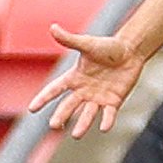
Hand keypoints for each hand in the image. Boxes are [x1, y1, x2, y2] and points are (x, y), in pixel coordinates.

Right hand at [27, 26, 148, 138]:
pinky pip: (109, 114)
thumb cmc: (108, 47)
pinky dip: (106, 121)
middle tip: (53, 125)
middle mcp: (83, 90)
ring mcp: (98, 97)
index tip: (32, 109)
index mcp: (74, 77)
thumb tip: (53, 27)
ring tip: (76, 135)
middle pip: (69, 105)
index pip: (55, 89)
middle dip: (61, 115)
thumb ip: (70, 40)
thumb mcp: (88, 43)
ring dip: (82, 124)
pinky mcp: (113, 101)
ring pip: (87, 113)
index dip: (43, 98)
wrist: (131, 51)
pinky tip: (104, 128)